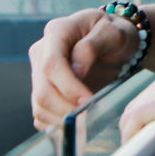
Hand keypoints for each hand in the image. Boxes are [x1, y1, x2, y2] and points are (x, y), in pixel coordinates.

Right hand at [29, 8, 137, 127]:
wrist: (115, 43)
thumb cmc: (115, 34)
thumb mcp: (113, 32)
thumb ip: (92, 46)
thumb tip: (76, 70)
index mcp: (56, 31)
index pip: (51, 64)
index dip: (68, 86)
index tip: (88, 100)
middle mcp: (42, 52)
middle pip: (43, 89)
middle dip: (66, 107)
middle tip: (90, 117)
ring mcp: (39, 72)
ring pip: (40, 105)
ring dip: (62, 118)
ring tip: (87, 120)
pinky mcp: (42, 90)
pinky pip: (41, 114)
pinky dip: (56, 124)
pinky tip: (77, 123)